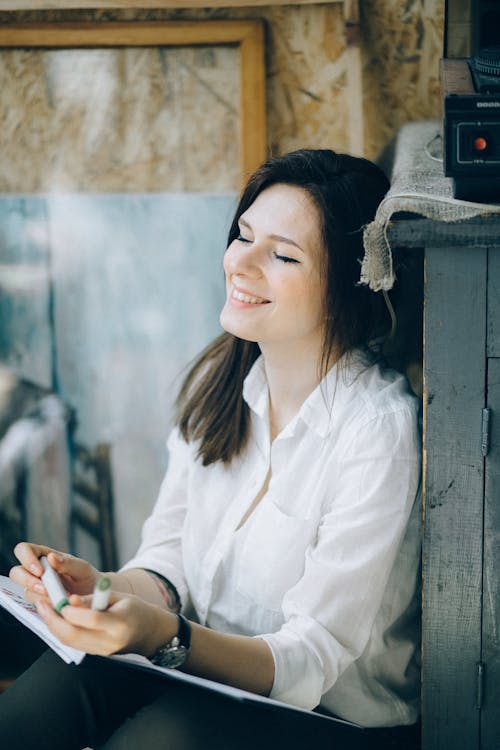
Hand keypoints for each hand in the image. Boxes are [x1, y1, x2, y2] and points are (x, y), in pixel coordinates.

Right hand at [9, 542, 99, 605]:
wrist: (94, 595)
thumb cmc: (86, 576)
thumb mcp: (81, 568)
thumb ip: (67, 563)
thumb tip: (51, 557)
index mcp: (43, 555)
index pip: (23, 550)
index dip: (26, 559)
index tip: (40, 571)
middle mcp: (36, 571)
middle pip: (16, 572)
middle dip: (28, 581)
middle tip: (46, 589)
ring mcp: (36, 587)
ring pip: (25, 591)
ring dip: (41, 596)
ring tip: (61, 598)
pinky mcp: (40, 602)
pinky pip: (35, 604)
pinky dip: (47, 605)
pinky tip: (60, 605)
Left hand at [36, 592, 175, 657]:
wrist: (148, 632)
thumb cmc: (135, 609)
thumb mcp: (120, 597)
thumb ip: (96, 598)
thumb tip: (71, 600)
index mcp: (120, 624)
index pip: (92, 619)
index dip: (73, 610)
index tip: (61, 599)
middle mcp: (110, 641)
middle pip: (75, 635)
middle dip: (54, 620)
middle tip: (43, 604)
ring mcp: (102, 651)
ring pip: (70, 642)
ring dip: (53, 626)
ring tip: (44, 608)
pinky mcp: (96, 655)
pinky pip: (74, 644)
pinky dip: (61, 632)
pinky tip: (55, 619)